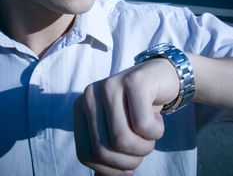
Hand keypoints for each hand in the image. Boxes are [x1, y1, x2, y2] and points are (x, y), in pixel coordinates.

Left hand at [73, 58, 178, 174]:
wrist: (160, 77)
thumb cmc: (138, 109)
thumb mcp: (117, 130)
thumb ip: (107, 154)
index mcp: (81, 107)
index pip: (85, 155)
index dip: (109, 170)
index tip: (127, 165)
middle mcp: (90, 94)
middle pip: (104, 149)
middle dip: (130, 160)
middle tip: (143, 147)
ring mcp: (111, 85)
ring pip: (123, 140)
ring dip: (145, 147)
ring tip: (149, 132)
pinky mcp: (134, 82)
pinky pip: (144, 126)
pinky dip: (156, 132)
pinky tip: (156, 117)